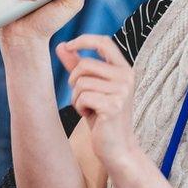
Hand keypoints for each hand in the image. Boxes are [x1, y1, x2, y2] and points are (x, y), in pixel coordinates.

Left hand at [57, 34, 139, 166]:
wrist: (117, 147)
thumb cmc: (102, 117)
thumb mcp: (90, 88)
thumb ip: (77, 65)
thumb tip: (61, 45)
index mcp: (124, 69)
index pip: (104, 42)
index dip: (84, 40)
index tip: (67, 45)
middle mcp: (126, 77)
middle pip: (85, 64)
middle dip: (74, 81)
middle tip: (82, 97)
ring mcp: (121, 91)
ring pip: (81, 82)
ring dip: (77, 97)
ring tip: (89, 109)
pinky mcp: (113, 106)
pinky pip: (82, 97)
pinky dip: (79, 107)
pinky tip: (90, 116)